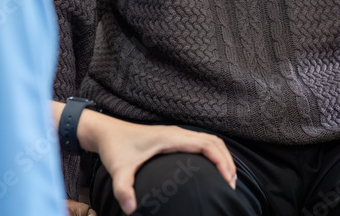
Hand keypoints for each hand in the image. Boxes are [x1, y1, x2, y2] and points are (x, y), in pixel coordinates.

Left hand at [52, 102, 236, 214]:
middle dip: (227, 161)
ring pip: (210, 140)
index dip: (221, 161)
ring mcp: (177, 134)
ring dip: (222, 157)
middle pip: (214, 141)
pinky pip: (202, 142)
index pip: (206, 144)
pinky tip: (213, 170)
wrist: (107, 132)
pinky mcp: (174, 138)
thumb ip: (123, 189)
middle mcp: (177, 133)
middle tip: (232, 185)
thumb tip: (131, 210)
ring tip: (228, 179)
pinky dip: (213, 154)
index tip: (229, 180)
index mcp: (170, 137)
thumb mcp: (118, 170)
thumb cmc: (115, 148)